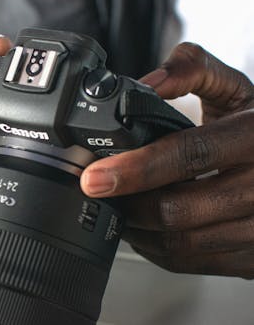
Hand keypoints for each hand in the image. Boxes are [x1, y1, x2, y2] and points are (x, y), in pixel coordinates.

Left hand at [81, 42, 253, 277]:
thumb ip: (192, 70)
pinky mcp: (253, 257)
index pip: (191, 154)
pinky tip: (145, 229)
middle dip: (127, 204)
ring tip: (118, 207)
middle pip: (179, 209)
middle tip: (99, 193)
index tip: (95, 177)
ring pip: (181, 244)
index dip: (137, 168)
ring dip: (137, 230)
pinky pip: (191, 263)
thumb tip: (145, 84)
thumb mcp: (235, 88)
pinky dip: (157, 250)